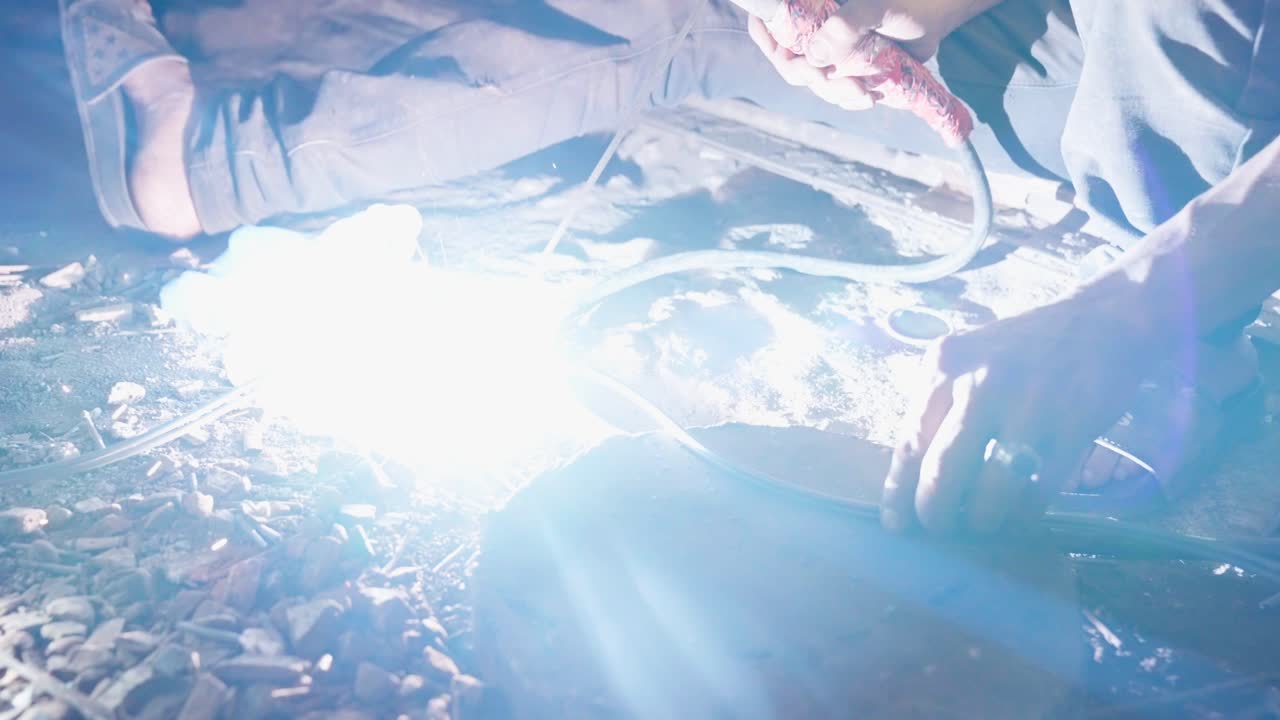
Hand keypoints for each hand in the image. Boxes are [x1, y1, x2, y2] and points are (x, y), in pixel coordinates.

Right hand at [747, 0, 985, 110]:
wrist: (935, 18)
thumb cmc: (907, 3)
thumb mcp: (876, 10)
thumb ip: (845, 28)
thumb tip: (813, 58)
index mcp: (813, 13)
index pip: (772, 27)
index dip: (768, 40)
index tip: (785, 54)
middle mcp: (816, 33)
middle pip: (792, 64)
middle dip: (815, 80)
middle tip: (847, 85)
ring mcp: (831, 54)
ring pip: (816, 83)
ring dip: (837, 94)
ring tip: (866, 93)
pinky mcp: (848, 70)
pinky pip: (836, 92)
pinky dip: (849, 99)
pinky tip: (870, 97)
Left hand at [880, 285, 1156, 533]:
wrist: (1100, 320)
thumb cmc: (1021, 349)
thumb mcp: (967, 360)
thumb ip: (939, 406)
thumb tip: (912, 476)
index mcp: (944, 366)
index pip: (908, 442)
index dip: (899, 493)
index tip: (895, 524)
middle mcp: (980, 382)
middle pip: (942, 472)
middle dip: (935, 514)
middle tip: (939, 530)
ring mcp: (1028, 403)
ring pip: (991, 488)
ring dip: (982, 519)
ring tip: (982, 524)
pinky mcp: (1073, 423)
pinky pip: (1041, 488)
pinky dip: (1026, 512)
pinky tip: (1021, 516)